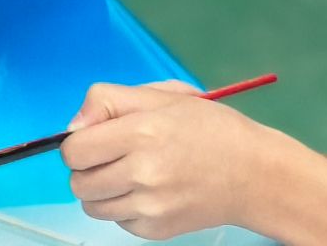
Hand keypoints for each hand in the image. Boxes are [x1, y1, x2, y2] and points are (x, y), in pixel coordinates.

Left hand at [60, 81, 289, 240]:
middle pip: (78, 181)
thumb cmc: (208, 128)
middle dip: (86, 167)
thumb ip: (108, 101)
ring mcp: (150, 207)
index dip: (78, 141)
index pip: (74, 149)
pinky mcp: (157, 231)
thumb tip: (72, 127)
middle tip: (111, 156)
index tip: (95, 137)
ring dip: (100, 190)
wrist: (254, 174)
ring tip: (126, 174)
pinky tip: (146, 191)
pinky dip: (123, 208)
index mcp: (141, 133)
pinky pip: (117, 221)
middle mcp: (143, 173)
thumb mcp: (161, 95)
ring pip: (91, 205)